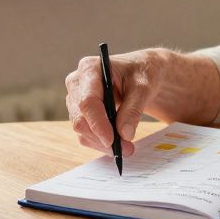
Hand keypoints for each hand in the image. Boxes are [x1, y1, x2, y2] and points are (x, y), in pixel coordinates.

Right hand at [64, 49, 219, 154]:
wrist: (141, 74)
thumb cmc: (142, 73)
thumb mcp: (144, 87)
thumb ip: (133, 109)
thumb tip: (124, 134)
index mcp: (89, 68)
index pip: (87, 101)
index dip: (98, 123)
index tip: (112, 141)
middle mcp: (77, 83)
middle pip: (81, 118)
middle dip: (102, 137)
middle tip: (126, 149)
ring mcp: (75, 99)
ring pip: (82, 129)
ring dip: (102, 143)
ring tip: (126, 148)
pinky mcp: (80, 113)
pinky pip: (85, 133)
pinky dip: (100, 142)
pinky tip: (117, 144)